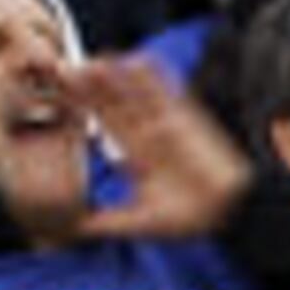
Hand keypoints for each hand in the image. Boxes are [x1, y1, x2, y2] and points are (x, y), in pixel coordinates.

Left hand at [73, 56, 253, 244]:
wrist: (228, 215)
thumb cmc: (187, 220)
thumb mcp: (141, 221)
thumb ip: (108, 223)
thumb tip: (73, 230)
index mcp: (134, 155)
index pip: (104, 126)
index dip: (83, 108)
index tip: (61, 92)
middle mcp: (148, 135)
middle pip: (116, 104)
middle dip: (94, 87)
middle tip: (68, 69)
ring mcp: (168, 125)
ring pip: (138, 95)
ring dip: (119, 77)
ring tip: (97, 59)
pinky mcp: (190, 121)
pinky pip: (173, 94)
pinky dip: (158, 79)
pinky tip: (140, 61)